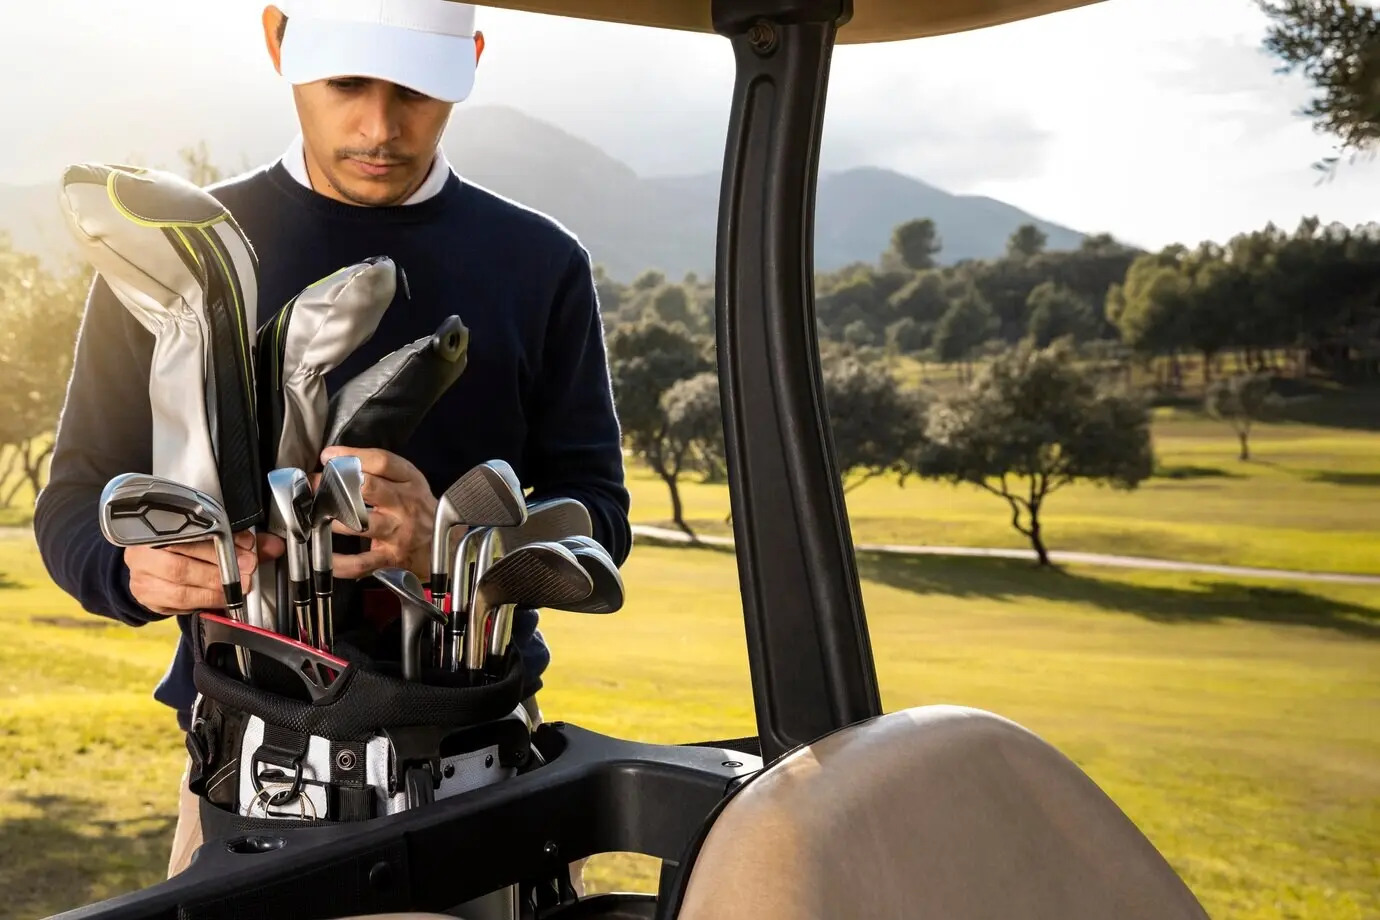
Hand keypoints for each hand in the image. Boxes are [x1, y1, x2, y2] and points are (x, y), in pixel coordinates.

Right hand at [126, 531, 278, 614]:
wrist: (153, 560)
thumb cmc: (182, 542)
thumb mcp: (208, 532)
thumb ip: (240, 538)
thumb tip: (273, 545)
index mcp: (154, 528)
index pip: (186, 534)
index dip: (218, 542)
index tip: (246, 547)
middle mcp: (142, 554)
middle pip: (180, 567)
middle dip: (220, 572)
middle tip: (247, 572)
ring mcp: (142, 579)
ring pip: (179, 591)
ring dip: (215, 591)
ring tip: (238, 588)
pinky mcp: (149, 600)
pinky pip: (178, 606)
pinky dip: (205, 602)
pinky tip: (221, 598)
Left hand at [316, 446, 435, 579]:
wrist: (443, 547)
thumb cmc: (418, 510)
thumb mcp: (409, 483)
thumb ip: (380, 470)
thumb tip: (335, 458)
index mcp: (410, 482)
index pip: (382, 462)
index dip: (352, 456)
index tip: (328, 456)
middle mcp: (405, 505)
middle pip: (368, 487)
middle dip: (334, 484)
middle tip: (314, 485)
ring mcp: (397, 532)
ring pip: (360, 523)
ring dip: (331, 520)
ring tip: (314, 517)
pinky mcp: (390, 558)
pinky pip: (360, 562)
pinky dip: (339, 563)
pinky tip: (324, 558)